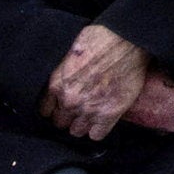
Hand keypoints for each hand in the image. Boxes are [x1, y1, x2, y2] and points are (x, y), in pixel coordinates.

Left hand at [46, 21, 152, 139]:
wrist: (128, 40)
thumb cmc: (101, 38)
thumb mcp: (71, 50)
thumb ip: (63, 72)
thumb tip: (62, 78)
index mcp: (57, 84)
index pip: (45, 111)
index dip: (54, 108)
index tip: (61, 106)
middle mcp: (70, 100)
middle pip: (60, 122)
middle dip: (68, 116)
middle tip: (78, 109)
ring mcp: (89, 109)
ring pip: (77, 131)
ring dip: (82, 124)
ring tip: (91, 115)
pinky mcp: (109, 114)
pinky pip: (96, 135)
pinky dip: (98, 130)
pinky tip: (102, 120)